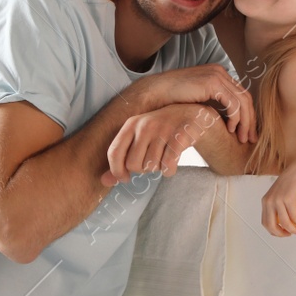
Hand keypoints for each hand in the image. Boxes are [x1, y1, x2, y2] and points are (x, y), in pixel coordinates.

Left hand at [102, 104, 217, 185]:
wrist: (191, 114)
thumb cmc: (160, 131)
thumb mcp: (138, 139)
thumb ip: (120, 160)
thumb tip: (104, 182)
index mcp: (131, 124)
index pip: (114, 153)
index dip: (116, 171)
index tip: (124, 178)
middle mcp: (145, 125)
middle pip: (134, 165)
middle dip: (142, 169)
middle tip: (151, 161)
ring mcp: (163, 130)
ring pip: (152, 167)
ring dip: (158, 168)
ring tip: (163, 157)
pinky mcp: (180, 137)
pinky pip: (168, 166)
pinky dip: (170, 170)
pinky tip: (172, 162)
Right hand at [133, 65, 255, 143]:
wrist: (155, 93)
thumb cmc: (173, 101)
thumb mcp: (198, 102)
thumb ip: (213, 105)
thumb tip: (227, 121)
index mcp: (218, 75)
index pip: (241, 95)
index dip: (247, 115)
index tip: (247, 133)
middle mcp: (220, 72)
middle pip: (245, 98)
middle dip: (250, 120)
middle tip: (251, 138)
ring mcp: (217, 75)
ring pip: (243, 101)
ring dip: (245, 122)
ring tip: (242, 138)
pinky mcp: (212, 83)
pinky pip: (233, 103)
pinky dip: (235, 117)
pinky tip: (231, 129)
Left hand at [260, 165, 295, 236]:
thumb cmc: (291, 182)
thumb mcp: (278, 194)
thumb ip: (276, 206)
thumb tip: (280, 222)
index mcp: (265, 201)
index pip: (265, 222)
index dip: (273, 231)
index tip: (281, 232)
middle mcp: (269, 201)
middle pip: (271, 226)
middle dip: (281, 234)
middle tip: (288, 234)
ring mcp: (278, 201)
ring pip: (284, 223)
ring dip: (292, 230)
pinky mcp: (288, 200)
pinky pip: (294, 217)